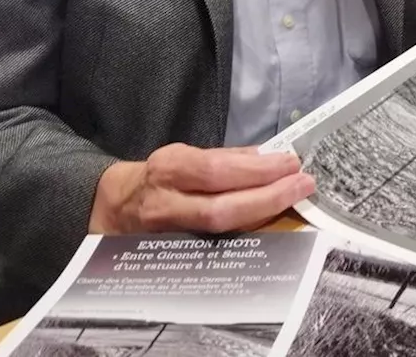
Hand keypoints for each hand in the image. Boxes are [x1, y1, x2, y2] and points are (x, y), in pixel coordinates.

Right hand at [89, 143, 313, 234]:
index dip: (256, 170)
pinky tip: (272, 223)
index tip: (290, 163)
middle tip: (303, 184)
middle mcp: (165, 205)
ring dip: (264, 215)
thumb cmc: (158, 179)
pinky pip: (218, 247)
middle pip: (221, 209)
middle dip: (268, 197)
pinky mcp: (174, 258)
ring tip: (294, 200)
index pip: (216, 170)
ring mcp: (168, 237)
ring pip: (222, 232)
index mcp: (168, 169)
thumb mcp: (184, 156)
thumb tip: (267, 156)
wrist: (112, 210)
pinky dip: (248, 234)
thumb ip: (224, 158)